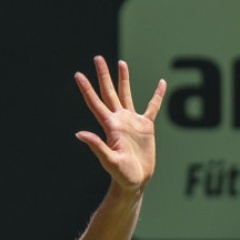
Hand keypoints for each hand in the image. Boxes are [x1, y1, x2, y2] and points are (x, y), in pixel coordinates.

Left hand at [74, 57, 165, 192]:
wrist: (135, 181)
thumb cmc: (121, 174)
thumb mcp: (108, 161)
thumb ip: (96, 146)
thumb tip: (79, 134)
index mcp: (109, 126)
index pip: (95, 102)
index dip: (86, 88)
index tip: (78, 74)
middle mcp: (119, 120)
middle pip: (109, 92)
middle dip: (103, 75)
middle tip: (97, 57)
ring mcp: (132, 122)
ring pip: (127, 95)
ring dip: (123, 79)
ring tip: (121, 62)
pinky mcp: (146, 127)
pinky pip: (152, 107)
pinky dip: (157, 95)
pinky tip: (161, 83)